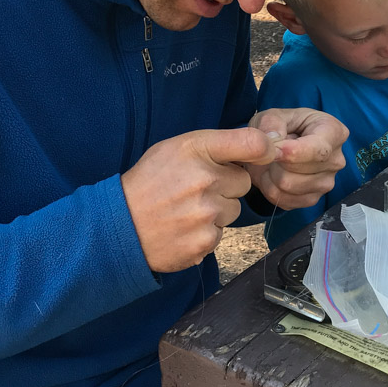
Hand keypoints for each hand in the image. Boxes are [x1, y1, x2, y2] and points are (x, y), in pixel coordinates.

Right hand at [122, 128, 278, 271]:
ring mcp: (206, 214)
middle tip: (196, 189)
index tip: (264, 154)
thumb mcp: (177, 147)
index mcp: (196, 149)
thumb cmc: (150, 181)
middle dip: (226, 187)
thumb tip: (268, 145)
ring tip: (185, 210)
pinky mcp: (204, 242)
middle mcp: (205, 180)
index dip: (264, 149)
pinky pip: (219, 235)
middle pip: (243, 184)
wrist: (119, 224)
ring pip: (232, 212)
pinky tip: (182, 227)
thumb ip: (219, 143)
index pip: (251, 143)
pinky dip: (204, 234)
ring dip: (216, 212)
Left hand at [244, 108, 347, 208]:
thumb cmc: (281, 126)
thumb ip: (271, 123)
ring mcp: (327, 183)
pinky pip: (284, 200)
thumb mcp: (272, 114)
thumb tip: (274, 140)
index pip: (317, 150)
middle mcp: (336, 160)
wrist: (280, 145)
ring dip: (270, 174)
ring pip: (288, 186)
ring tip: (273, 161)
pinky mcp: (314, 199)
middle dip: (276, 160)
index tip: (273, 151)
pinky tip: (274, 174)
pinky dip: (271, 189)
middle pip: (298, 170)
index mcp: (333, 132)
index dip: (292, 153)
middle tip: (271, 150)